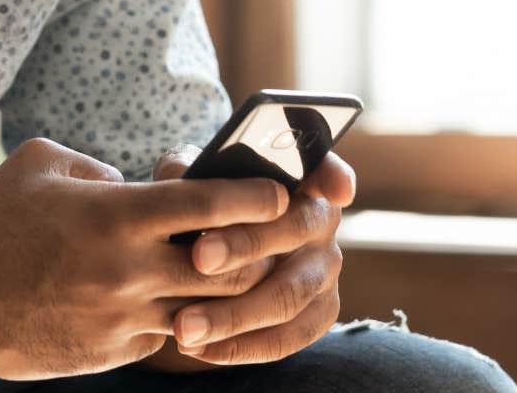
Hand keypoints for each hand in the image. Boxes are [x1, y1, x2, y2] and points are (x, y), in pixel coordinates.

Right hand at [0, 137, 290, 379]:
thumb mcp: (43, 163)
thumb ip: (101, 169)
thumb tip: (137, 183)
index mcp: (116, 214)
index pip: (211, 205)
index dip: (257, 197)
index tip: (282, 192)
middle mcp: (127, 269)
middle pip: (229, 267)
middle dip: (264, 252)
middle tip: (282, 239)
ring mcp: (120, 318)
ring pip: (205, 312)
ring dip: (228, 294)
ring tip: (242, 274)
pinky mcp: (109, 353)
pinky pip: (163, 337)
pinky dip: (179, 319)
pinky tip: (180, 303)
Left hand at [145, 143, 355, 368]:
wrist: (209, 253)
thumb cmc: (203, 206)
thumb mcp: (192, 179)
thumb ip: (187, 171)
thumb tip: (182, 174)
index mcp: (300, 178)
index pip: (325, 167)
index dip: (334, 175)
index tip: (334, 189)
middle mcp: (322, 221)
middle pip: (295, 230)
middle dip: (246, 244)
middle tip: (199, 257)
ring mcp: (326, 270)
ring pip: (287, 296)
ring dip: (234, 315)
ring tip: (185, 326)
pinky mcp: (319, 314)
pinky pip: (285, 339)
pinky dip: (241, 347)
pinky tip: (199, 348)